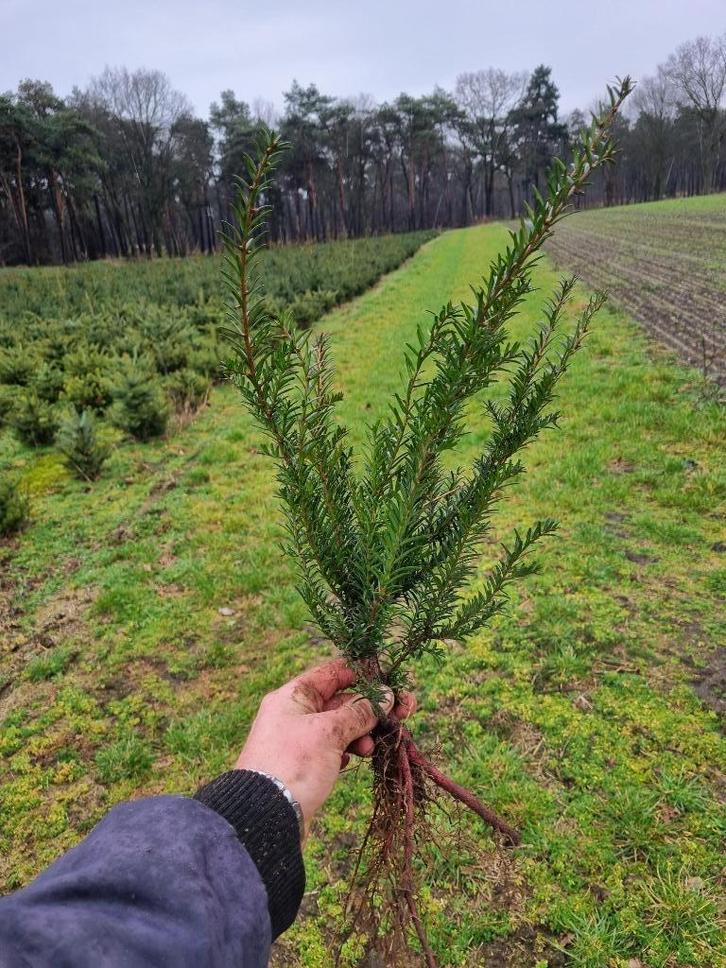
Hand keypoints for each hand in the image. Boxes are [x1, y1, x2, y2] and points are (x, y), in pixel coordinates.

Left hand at [236, 659, 415, 835]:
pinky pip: (334, 747)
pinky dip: (349, 749)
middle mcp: (295, 713)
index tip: (390, 681)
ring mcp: (300, 739)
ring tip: (371, 747)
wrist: (265, 818)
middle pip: (341, 699)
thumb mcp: (328, 732)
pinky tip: (358, 757)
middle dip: (371, 708)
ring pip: (340, 725)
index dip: (363, 674)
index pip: (333, 672)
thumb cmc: (294, 765)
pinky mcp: (306, 763)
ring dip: (362, 731)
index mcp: (293, 696)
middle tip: (403, 714)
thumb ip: (359, 711)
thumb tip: (386, 695)